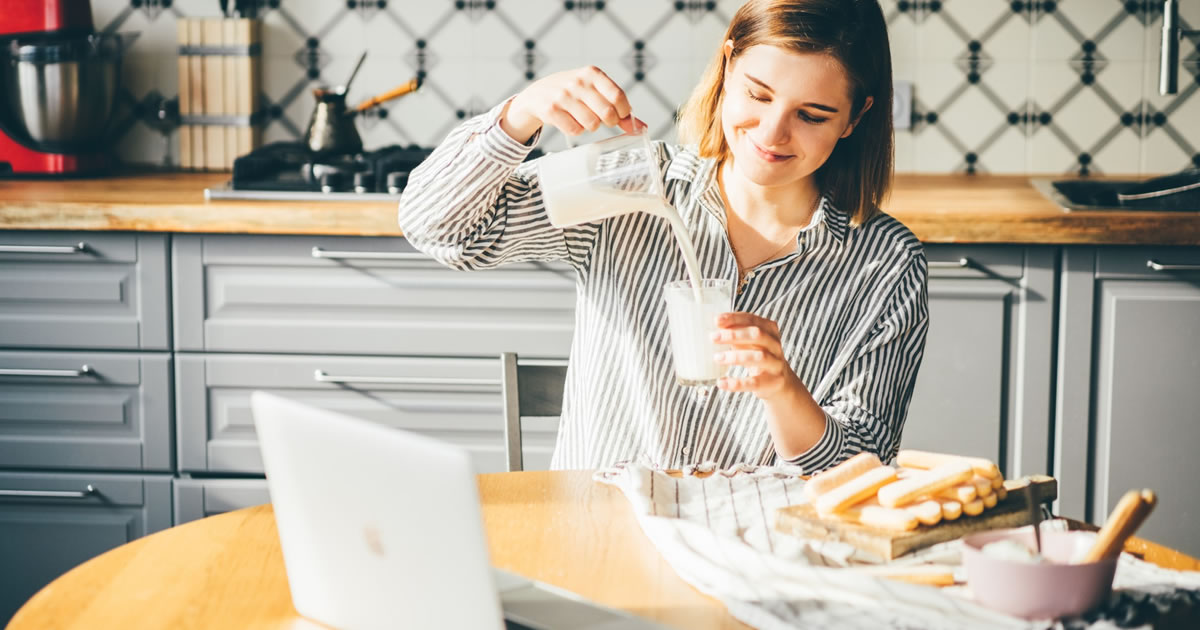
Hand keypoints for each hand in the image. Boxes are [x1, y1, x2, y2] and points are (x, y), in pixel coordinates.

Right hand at [501, 66, 645, 142]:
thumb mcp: (594, 91)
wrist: (537, 95)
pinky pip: (575, 130)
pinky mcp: (551, 110)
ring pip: (592, 124)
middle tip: (603, 120)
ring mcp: (563, 96)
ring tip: (583, 118)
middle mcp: (577, 82)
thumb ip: (618, 107)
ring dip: (591, 126)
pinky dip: (576, 130)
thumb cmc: (573, 93)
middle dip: (609, 121)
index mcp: (592, 73)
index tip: (621, 116)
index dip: (623, 112)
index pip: (617, 96)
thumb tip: (640, 127)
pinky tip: (570, 121)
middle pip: (607, 113)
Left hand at [710, 312, 801, 399]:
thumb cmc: (758, 356)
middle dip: (734, 335)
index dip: (734, 319)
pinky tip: (721, 382)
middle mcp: (774, 345)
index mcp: (769, 330)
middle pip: (757, 335)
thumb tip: (712, 329)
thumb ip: (735, 334)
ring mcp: (776, 363)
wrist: (779, 381)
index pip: (752, 319)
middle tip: (713, 337)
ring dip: (735, 356)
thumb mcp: (749, 342)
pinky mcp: (772, 382)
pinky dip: (736, 383)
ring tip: (717, 357)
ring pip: (758, 357)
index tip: (716, 320)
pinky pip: (754, 382)